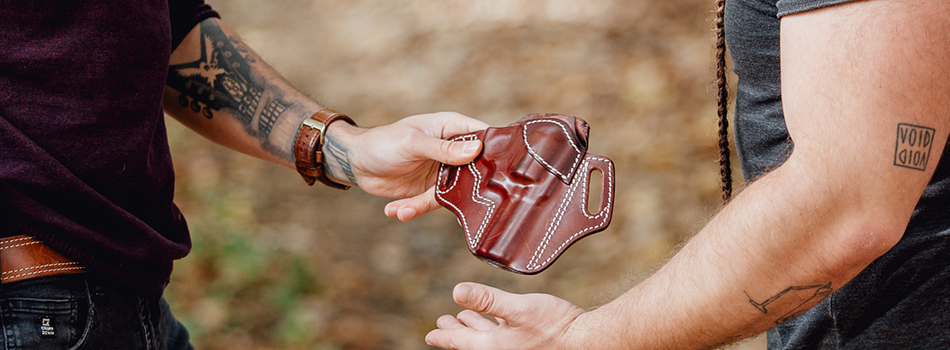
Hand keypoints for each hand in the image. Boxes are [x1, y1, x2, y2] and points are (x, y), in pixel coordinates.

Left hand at [321, 112, 488, 220]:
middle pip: (476, 170)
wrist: (356, 161)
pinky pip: (431, 204)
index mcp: (453, 128)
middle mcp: (453, 150)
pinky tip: (395, 210)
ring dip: (426, 204)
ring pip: (454, 193)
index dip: (496, 151)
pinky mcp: (429, 189)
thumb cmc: (383, 142)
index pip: (484, 137)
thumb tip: (476, 150)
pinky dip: (413, 209)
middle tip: (462, 205)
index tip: (505, 171)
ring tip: (403, 210)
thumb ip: (443, 149)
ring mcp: (443, 171)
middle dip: (469, 190)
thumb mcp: (412, 143)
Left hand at [425, 282, 587, 349]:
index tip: (430, 335)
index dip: (443, 337)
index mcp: (493, 347)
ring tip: (464, 319)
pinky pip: (502, 336)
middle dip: (456, 332)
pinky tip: (495, 319)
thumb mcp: (518, 309)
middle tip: (443, 323)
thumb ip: (487, 300)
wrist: (587, 340)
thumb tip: (456, 291)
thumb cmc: (555, 326)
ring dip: (474, 328)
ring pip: (486, 339)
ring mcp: (515, 347)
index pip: (459, 342)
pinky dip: (492, 327)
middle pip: (470, 342)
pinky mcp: (528, 341)